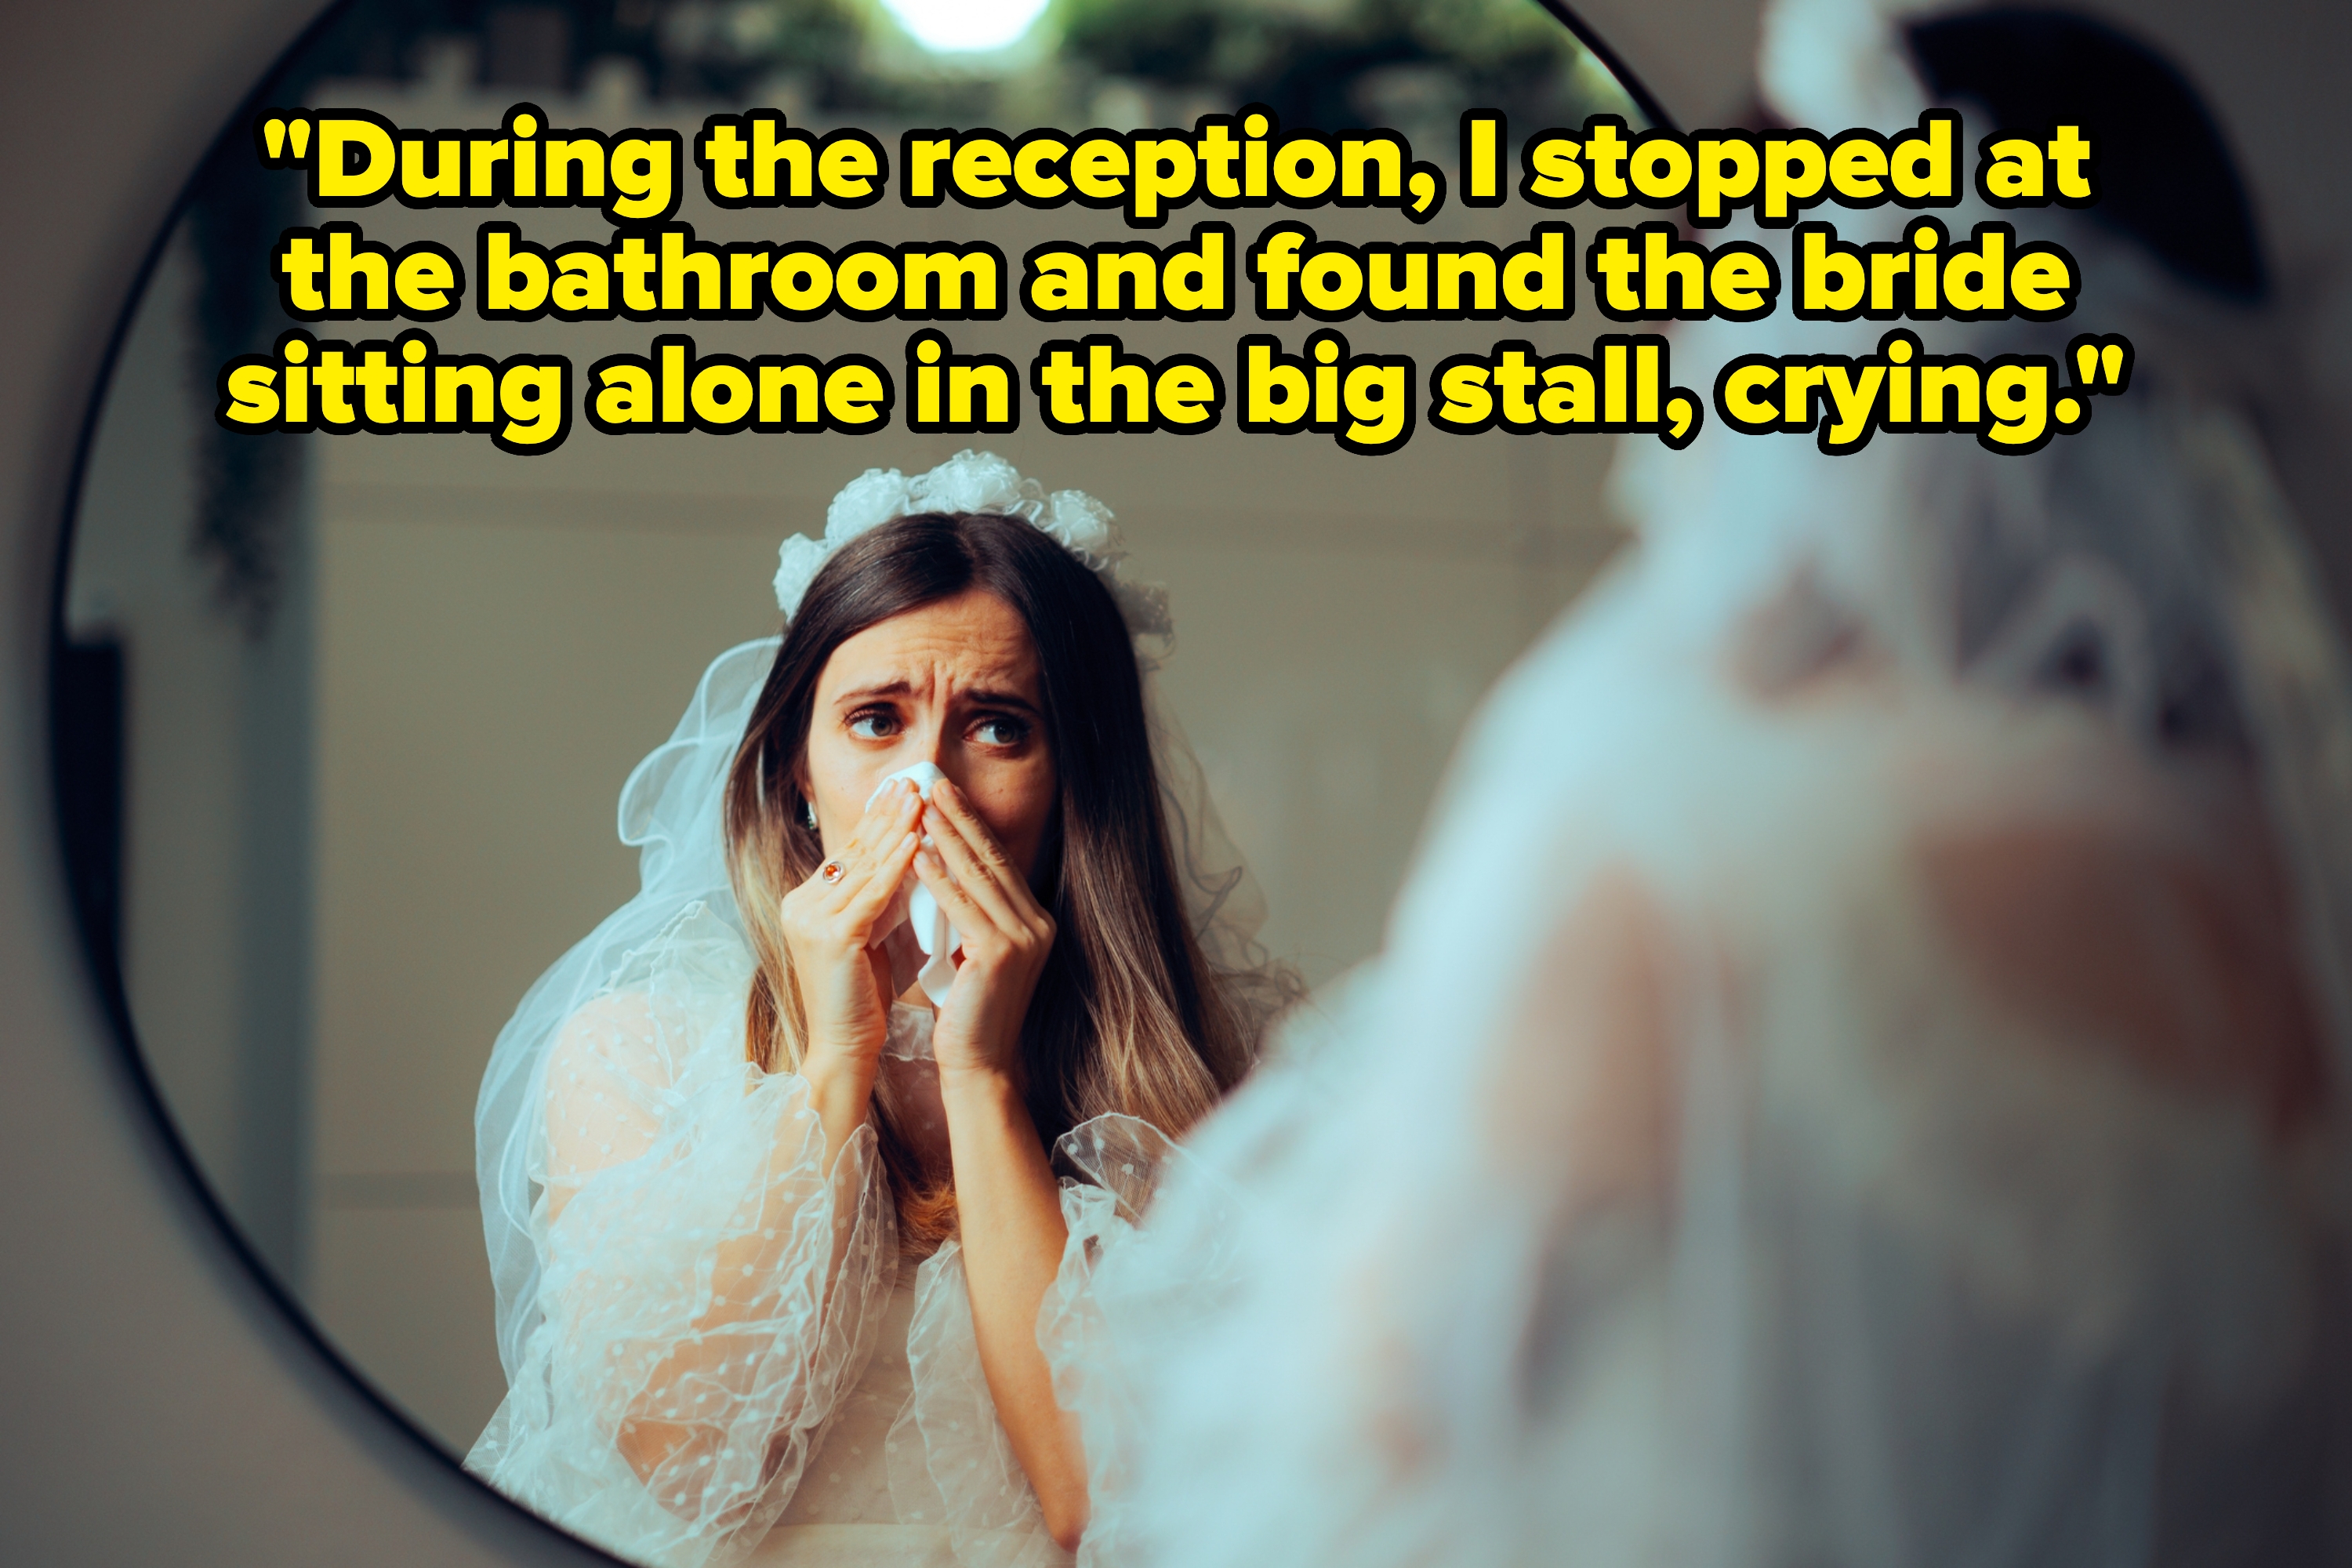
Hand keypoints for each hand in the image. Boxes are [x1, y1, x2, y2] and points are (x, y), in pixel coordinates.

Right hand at [778, 777, 923, 1074]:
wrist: (844, 1049)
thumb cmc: (864, 999)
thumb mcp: (872, 936)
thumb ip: (881, 900)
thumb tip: (913, 856)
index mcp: (806, 903)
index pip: (849, 853)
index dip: (877, 820)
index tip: (904, 791)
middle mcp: (801, 904)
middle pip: (854, 850)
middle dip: (887, 813)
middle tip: (914, 780)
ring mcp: (811, 919)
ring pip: (864, 865)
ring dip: (895, 828)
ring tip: (921, 798)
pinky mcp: (831, 936)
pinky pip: (872, 892)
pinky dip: (896, 864)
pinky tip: (917, 840)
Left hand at [912, 778, 1056, 1083]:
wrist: (978, 1065)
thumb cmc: (966, 1012)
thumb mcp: (969, 951)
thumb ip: (964, 914)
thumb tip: (933, 867)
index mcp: (1032, 921)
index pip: (997, 863)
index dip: (970, 825)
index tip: (943, 794)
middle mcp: (1036, 925)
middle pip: (992, 859)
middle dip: (960, 818)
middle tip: (932, 783)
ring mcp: (1023, 939)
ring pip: (979, 876)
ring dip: (947, 837)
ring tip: (921, 807)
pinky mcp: (1001, 954)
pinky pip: (964, 907)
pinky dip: (940, 878)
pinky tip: (919, 854)